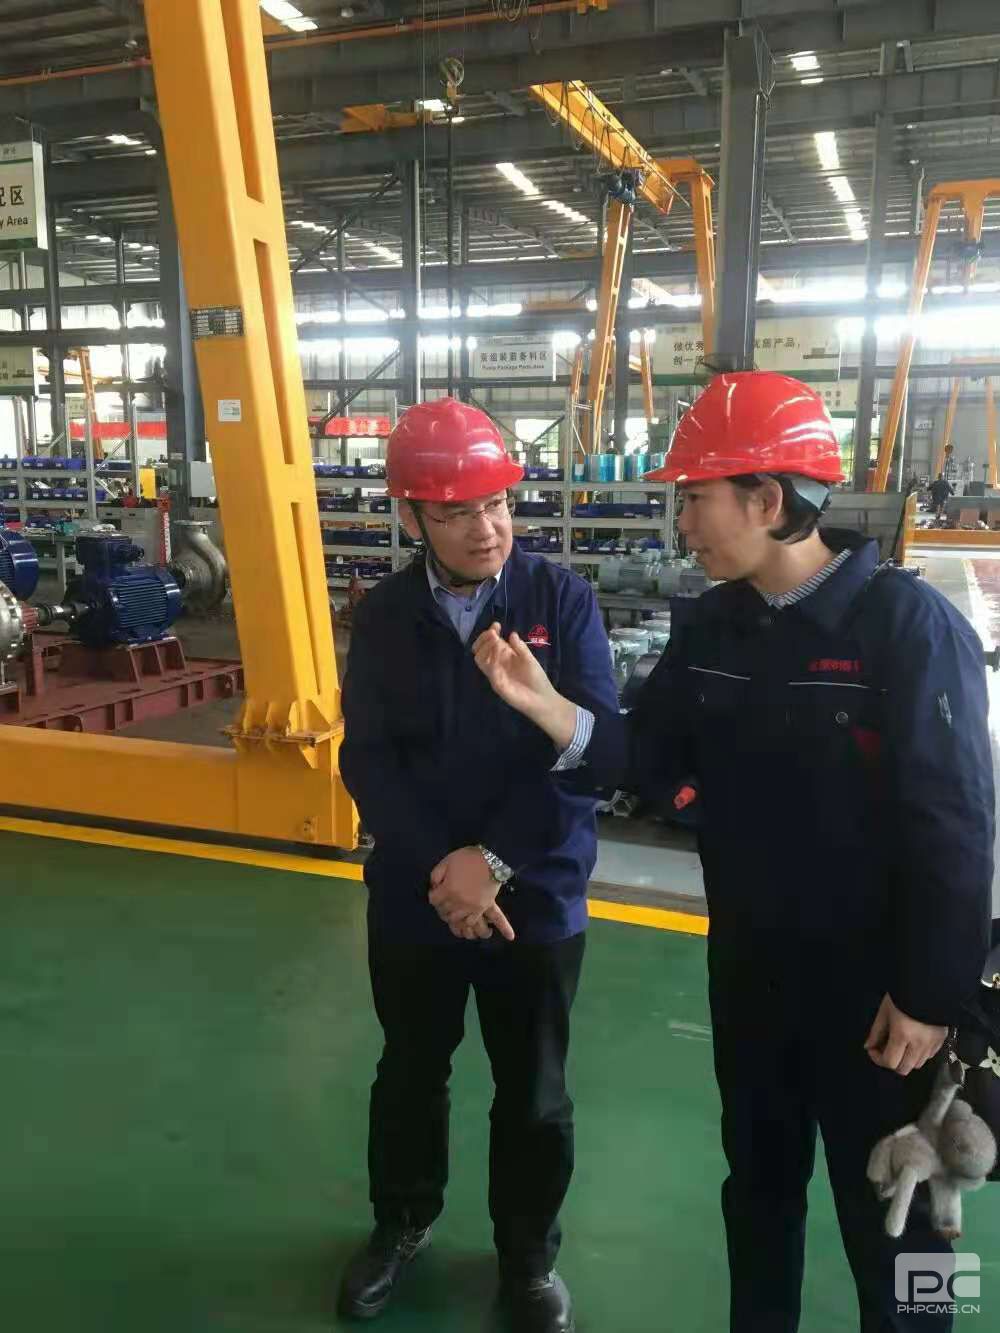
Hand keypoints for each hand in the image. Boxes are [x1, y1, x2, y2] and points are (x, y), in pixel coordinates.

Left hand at [428, 847, 514, 941]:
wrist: (492, 859)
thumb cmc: (468, 858)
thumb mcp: (447, 861)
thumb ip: (436, 875)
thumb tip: (433, 887)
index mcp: (448, 889)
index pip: (433, 900)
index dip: (433, 896)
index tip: (436, 892)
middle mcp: (457, 902)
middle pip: (444, 912)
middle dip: (442, 908)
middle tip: (444, 903)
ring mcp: (470, 907)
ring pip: (456, 920)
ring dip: (453, 918)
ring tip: (454, 914)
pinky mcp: (482, 908)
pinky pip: (472, 922)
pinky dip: (468, 924)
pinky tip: (466, 923)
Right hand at [472, 623, 577, 749]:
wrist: (541, 698)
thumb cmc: (536, 678)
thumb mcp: (529, 659)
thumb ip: (520, 647)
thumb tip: (511, 633)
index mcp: (504, 656)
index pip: (490, 643)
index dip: (490, 633)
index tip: (496, 625)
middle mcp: (497, 664)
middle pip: (479, 650)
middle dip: (483, 639)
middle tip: (493, 633)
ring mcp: (495, 675)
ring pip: (480, 659)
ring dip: (486, 648)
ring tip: (497, 642)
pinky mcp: (498, 685)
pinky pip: (490, 672)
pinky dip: (492, 661)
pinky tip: (500, 654)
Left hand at [864, 994, 947, 1075]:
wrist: (929, 984)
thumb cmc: (903, 995)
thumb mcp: (885, 1011)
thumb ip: (876, 1032)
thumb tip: (869, 1047)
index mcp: (902, 1035)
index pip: (890, 1062)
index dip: (878, 1059)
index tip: (873, 1049)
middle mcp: (919, 1044)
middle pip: (904, 1069)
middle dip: (892, 1062)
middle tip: (886, 1048)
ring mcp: (933, 1044)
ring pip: (917, 1064)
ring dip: (906, 1059)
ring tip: (900, 1044)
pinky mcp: (942, 1040)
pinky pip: (929, 1056)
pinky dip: (919, 1054)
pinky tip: (914, 1041)